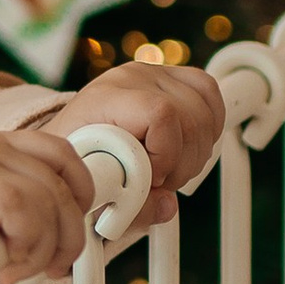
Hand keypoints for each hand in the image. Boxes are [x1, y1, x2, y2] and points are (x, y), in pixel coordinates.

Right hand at [0, 118, 97, 283]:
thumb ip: (18, 209)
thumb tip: (69, 240)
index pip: (62, 154)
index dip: (81, 195)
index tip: (70, 233)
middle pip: (62, 185)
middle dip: (67, 237)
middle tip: (51, 270)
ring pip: (46, 199)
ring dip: (43, 248)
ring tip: (17, 272)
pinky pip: (18, 207)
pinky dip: (24, 243)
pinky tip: (3, 268)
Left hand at [50, 60, 226, 233]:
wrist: (74, 137)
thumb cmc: (80, 160)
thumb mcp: (95, 190)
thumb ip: (130, 208)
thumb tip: (166, 206)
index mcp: (104, 99)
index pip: (159, 113)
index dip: (165, 154)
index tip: (152, 179)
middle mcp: (132, 79)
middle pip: (189, 119)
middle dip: (182, 164)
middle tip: (160, 181)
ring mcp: (154, 75)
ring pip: (205, 112)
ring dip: (196, 153)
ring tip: (169, 168)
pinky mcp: (174, 77)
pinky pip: (210, 94)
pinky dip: (208, 129)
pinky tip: (188, 148)